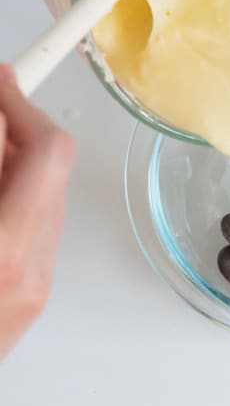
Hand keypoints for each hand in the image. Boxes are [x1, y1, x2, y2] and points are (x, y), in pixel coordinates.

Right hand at [0, 66, 74, 359]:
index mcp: (1, 249)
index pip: (44, 150)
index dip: (18, 102)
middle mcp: (27, 272)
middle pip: (49, 167)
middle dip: (13, 125)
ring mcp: (33, 292)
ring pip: (43, 195)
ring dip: (10, 160)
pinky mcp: (28, 302)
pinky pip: (32, 227)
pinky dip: (7, 196)